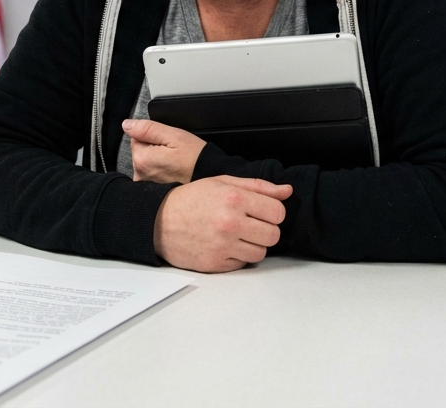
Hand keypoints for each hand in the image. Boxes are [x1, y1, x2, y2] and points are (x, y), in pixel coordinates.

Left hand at [124, 119, 204, 184]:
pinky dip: (159, 172)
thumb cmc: (195, 158)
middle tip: (173, 154)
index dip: (153, 137)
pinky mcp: (152, 192)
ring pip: (146, 163)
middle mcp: (140, 174)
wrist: (209, 177)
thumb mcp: (174, 136)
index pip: (136, 138)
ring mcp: (145, 185)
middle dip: (154, 149)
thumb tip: (127, 125)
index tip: (167, 144)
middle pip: (140, 152)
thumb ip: (148, 128)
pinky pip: (150, 174)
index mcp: (142, 159)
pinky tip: (172, 173)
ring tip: (174, 164)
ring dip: (157, 161)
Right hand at [154, 176, 292, 272]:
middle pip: (273, 235)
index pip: (278, 212)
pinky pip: (243, 264)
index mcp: (234, 198)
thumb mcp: (222, 182)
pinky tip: (225, 245)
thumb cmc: (191, 199)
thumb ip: (258, 186)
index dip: (272, 212)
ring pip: (261, 253)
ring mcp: (222, 245)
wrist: (158, 221)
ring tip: (237, 236)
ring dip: (253, 245)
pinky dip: (238, 256)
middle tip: (250, 224)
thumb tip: (287, 191)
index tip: (262, 212)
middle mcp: (230, 223)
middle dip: (265, 230)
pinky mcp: (215, 263)